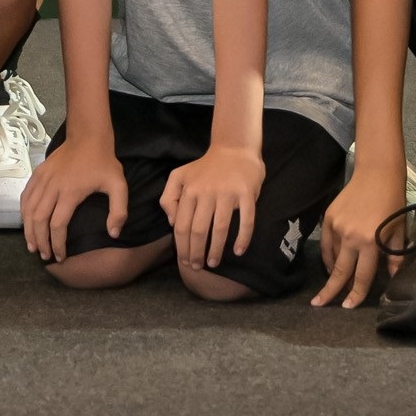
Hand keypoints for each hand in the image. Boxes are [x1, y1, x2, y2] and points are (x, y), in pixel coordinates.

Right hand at [21, 130, 126, 262]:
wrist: (87, 135)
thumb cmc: (103, 162)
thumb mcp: (118, 185)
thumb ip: (119, 211)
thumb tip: (113, 234)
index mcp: (70, 192)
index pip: (57, 225)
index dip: (57, 244)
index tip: (60, 257)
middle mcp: (52, 187)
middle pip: (39, 220)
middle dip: (40, 241)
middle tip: (44, 256)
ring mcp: (42, 179)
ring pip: (29, 209)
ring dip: (29, 229)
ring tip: (32, 245)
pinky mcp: (37, 173)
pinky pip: (26, 196)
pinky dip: (24, 212)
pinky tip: (27, 223)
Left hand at [161, 140, 264, 269]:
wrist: (235, 148)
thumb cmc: (205, 167)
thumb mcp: (179, 176)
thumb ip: (169, 197)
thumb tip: (172, 223)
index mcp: (189, 190)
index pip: (181, 225)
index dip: (182, 247)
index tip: (185, 261)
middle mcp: (206, 192)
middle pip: (198, 230)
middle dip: (196, 253)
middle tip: (198, 267)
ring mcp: (227, 193)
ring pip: (219, 228)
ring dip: (216, 250)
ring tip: (213, 263)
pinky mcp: (246, 194)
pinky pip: (246, 220)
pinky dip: (242, 238)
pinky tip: (238, 251)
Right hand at [310, 160, 406, 307]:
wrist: (377, 174)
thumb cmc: (393, 203)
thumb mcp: (399, 231)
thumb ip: (395, 256)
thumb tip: (392, 278)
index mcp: (371, 243)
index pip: (362, 276)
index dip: (356, 294)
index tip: (348, 307)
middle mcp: (351, 237)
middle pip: (340, 271)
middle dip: (330, 291)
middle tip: (319, 305)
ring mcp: (337, 226)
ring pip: (332, 257)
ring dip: (332, 272)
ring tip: (330, 284)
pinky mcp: (328, 217)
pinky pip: (326, 243)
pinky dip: (327, 255)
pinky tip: (330, 263)